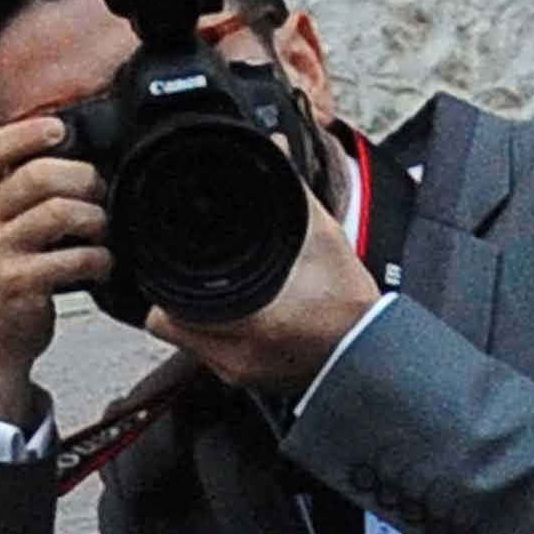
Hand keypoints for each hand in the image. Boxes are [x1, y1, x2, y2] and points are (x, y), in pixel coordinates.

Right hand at [0, 112, 106, 426]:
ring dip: (95, 219)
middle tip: (98, 193)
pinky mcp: (15, 283)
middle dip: (84, 178)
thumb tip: (76, 152)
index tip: (59, 130)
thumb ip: (19, 187)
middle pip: (39, 174)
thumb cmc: (4, 276)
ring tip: (99, 232)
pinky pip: (74, 256)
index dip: (27, 132)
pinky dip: (99, 259)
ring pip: (61, 211)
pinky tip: (99, 264)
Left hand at [146, 160, 381, 397]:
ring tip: (216, 290)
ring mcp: (238, 374)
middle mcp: (234, 356)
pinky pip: (210, 356)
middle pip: (168, 327)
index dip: (163, 282)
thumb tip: (275, 151)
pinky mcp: (247, 382)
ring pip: (187, 344)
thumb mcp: (321, 238)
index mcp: (247, 322)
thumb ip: (292, 191)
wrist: (371, 350)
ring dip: (192, 317)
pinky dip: (214, 334)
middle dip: (174, 298)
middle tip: (194, 272)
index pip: (166, 311)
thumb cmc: (349, 303)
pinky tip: (235, 314)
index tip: (172, 262)